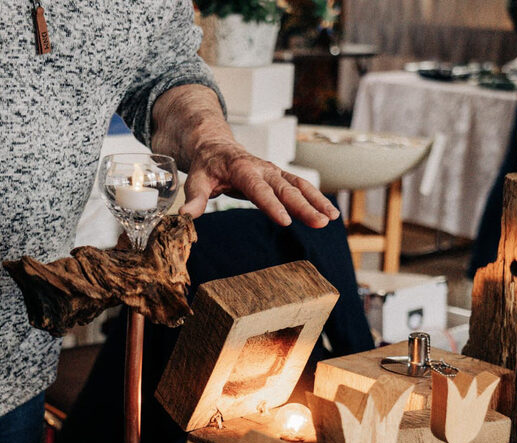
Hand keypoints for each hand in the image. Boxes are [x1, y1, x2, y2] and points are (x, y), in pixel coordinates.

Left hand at [179, 139, 338, 227]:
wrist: (216, 146)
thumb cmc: (206, 166)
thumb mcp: (196, 180)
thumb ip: (194, 199)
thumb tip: (185, 217)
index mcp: (242, 169)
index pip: (259, 189)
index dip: (272, 205)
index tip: (286, 221)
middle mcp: (263, 169)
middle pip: (286, 189)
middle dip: (304, 206)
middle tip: (319, 223)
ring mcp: (274, 172)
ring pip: (299, 186)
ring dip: (317, 202)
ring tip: (331, 219)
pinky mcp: (280, 177)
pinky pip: (302, 187)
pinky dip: (317, 198)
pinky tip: (330, 214)